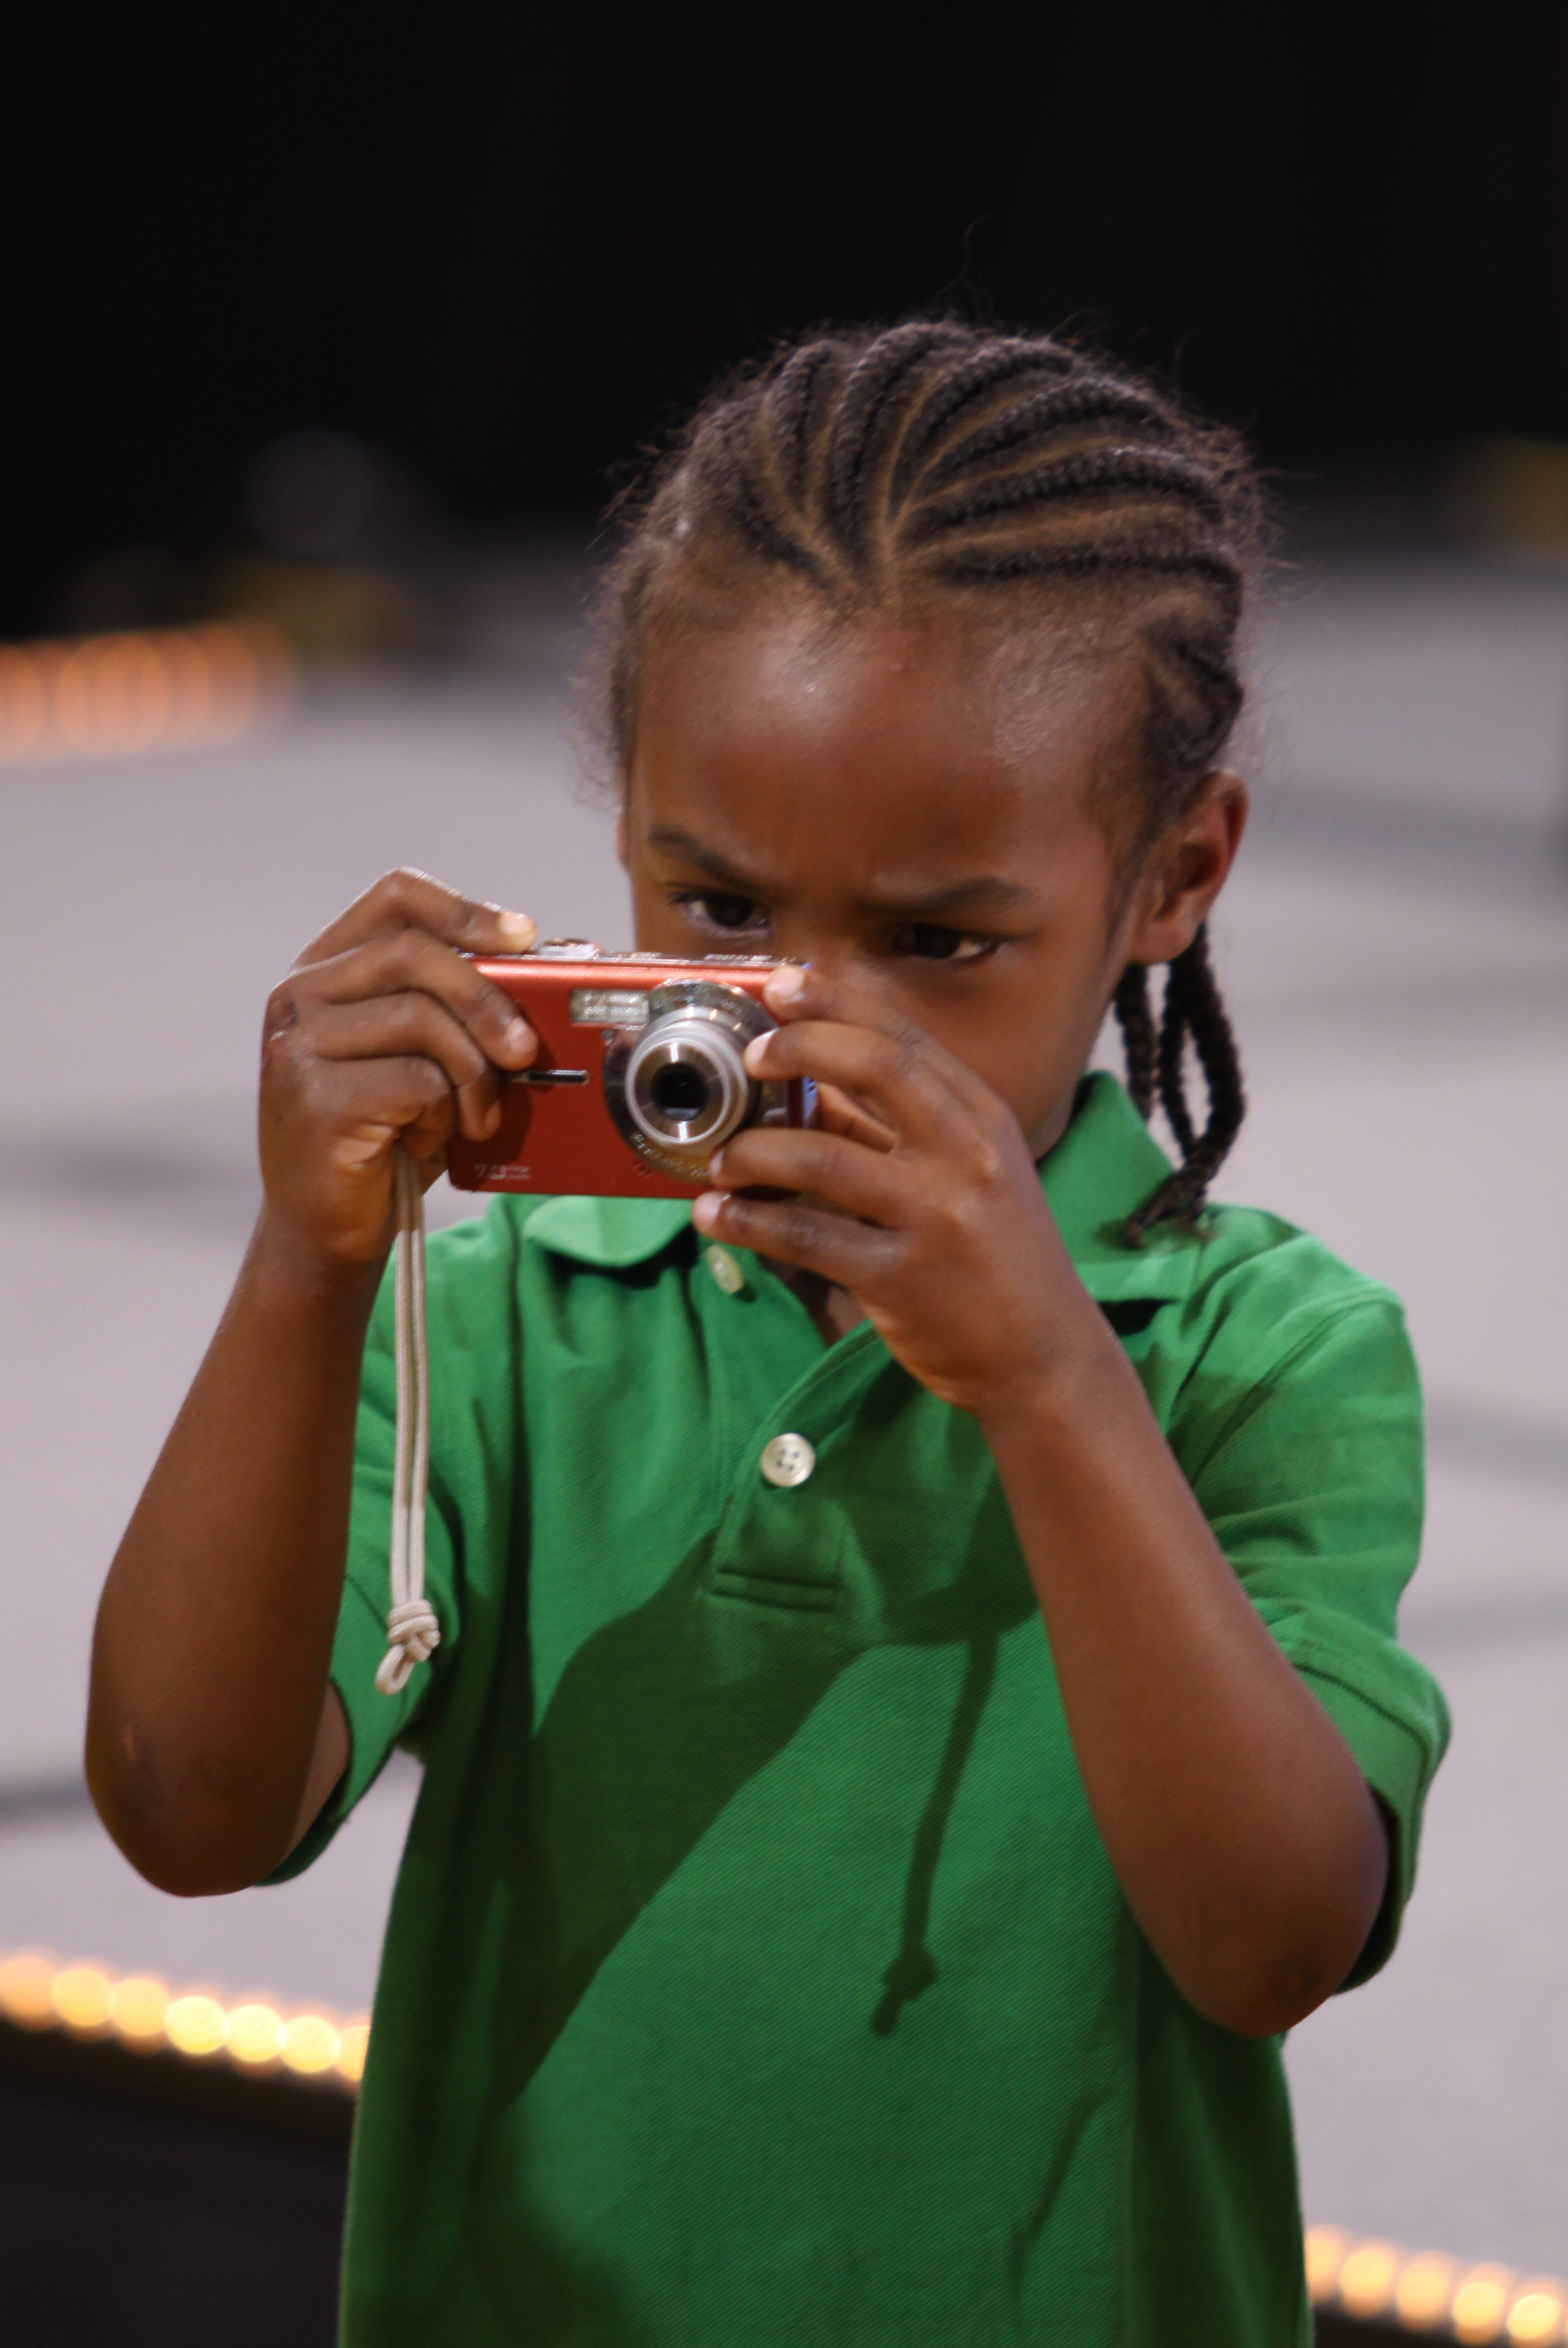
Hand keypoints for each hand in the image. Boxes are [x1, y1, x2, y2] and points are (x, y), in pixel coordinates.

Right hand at [257, 868, 537, 1273]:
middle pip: (417, 953)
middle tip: (524, 1051)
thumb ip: (450, 1008)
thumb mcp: (418, 1058)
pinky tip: (427, 1139)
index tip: (522, 937)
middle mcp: (300, 995)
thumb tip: (537, 971)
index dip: (466, 909)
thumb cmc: (382, 1139)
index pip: (396, 897)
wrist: (324, 1229)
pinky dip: (443, 1114)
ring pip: (422, 1019)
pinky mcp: (315, 1097)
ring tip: (472, 1116)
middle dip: (488, 999)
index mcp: (326, 969)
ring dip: (472, 1073)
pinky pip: (417, 1081)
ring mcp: (300, 1045)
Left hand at [693, 966, 1108, 1422]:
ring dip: (754, 1150)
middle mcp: (965, 1156)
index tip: (782, 984)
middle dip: (799, 1047)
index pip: (904, 1039)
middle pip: (875, 1067)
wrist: (1043, 1356)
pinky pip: (805, 1236)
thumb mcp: (971, 1175)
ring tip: (719, 1159)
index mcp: (982, 1119)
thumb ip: (900, 1127)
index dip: (836, 1004)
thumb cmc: (998, 1258)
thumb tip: (811, 1084)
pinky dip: (749, 1222)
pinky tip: (716, 1216)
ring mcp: (936, 1216)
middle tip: (748, 1057)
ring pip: (822, 1156)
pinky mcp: (901, 1277)